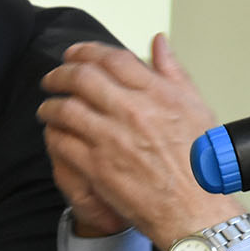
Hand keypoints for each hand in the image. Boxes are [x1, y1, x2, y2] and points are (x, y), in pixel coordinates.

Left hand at [39, 35, 243, 249]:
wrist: (194, 208)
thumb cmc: (201, 162)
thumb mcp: (196, 107)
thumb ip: (173, 71)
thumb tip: (159, 43)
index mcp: (159, 94)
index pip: (114, 58)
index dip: (88, 51)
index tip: (75, 53)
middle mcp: (133, 111)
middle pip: (83, 78)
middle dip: (61, 74)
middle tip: (53, 78)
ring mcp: (112, 139)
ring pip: (66, 109)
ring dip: (51, 105)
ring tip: (48, 107)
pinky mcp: (97, 167)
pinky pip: (63, 142)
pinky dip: (53, 134)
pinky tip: (54, 134)